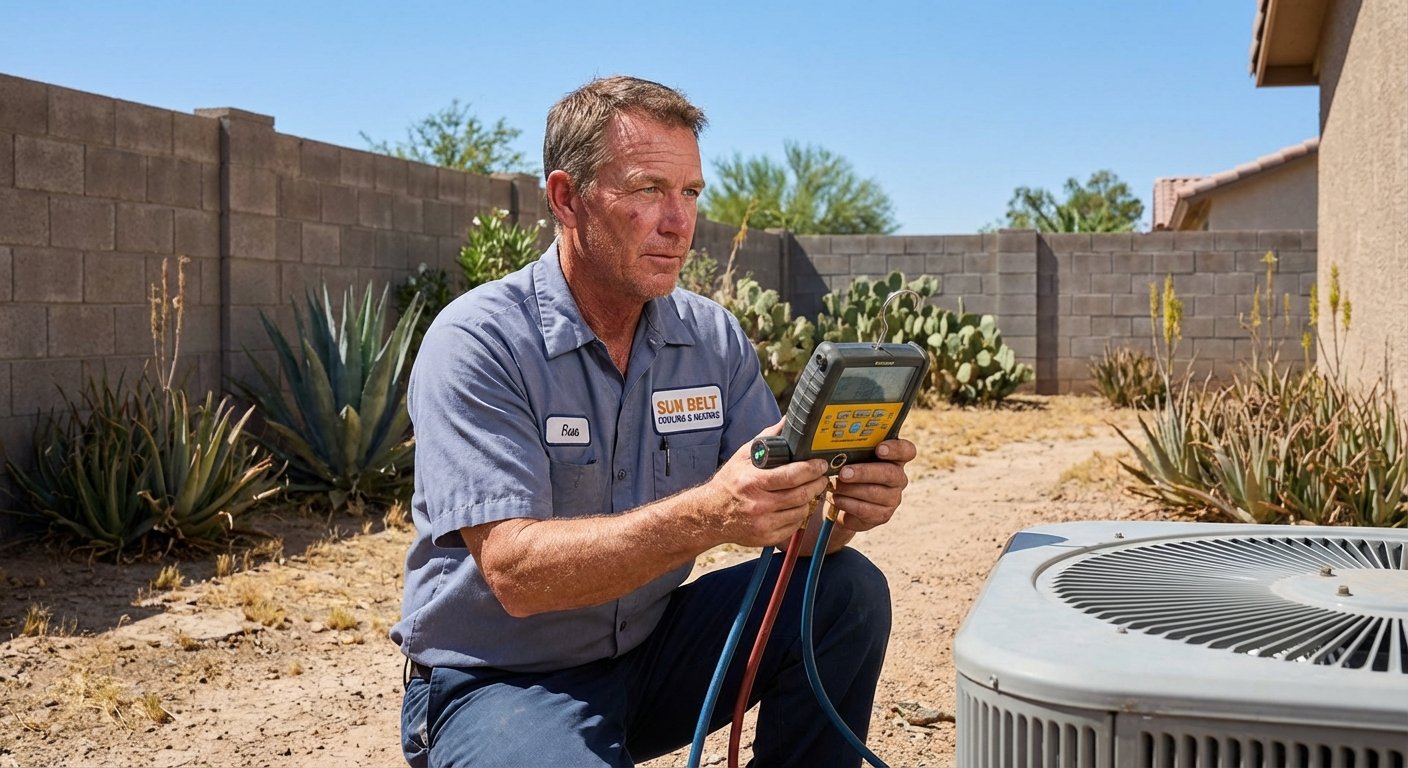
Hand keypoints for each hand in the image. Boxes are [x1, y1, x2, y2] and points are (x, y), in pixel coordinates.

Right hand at [698, 420, 829, 547]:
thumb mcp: (743, 456)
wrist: (710, 514)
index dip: (811, 469)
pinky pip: (794, 526)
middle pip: (801, 495)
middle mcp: (758, 504)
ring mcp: (763, 524)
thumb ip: (768, 437)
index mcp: (752, 481)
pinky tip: (795, 505)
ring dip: (809, 499)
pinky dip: (799, 515)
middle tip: (821, 476)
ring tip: (808, 489)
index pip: (791, 476)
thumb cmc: (730, 482)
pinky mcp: (766, 538)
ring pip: (801, 511)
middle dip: (817, 484)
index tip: (820, 464)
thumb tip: (788, 420)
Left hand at [827, 438, 916, 531]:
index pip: (907, 451)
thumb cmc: (848, 472)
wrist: (841, 503)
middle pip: (889, 473)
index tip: (879, 449)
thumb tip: (836, 451)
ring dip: (851, 489)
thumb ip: (852, 452)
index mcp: (894, 458)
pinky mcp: (883, 515)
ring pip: (875, 492)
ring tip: (834, 487)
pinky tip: (837, 499)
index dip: (895, 449)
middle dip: (864, 472)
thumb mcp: (851, 459)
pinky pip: (866, 510)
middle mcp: (898, 477)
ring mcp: (893, 498)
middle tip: (844, 473)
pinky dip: (848, 504)